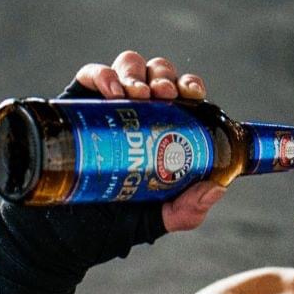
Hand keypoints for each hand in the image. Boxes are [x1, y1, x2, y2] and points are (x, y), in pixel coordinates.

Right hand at [69, 52, 226, 230]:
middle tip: (165, 94)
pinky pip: (91, 74)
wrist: (77, 227)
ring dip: (137, 73)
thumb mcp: (163, 217)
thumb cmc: (122, 218)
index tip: (193, 93)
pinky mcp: (81, 103)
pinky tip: (112, 91)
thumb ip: (190, 208)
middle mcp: (140, 111)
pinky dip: (103, 74)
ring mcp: (111, 104)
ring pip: (129, 66)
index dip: (190, 84)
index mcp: (166, 128)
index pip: (183, 93)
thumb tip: (216, 188)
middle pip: (158, 74)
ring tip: (138, 94)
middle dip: (164, 77)